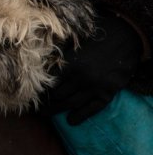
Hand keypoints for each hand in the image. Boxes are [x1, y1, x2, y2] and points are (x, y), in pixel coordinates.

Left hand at [41, 9, 142, 124]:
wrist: (126, 36)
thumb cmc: (97, 33)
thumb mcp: (74, 37)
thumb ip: (58, 47)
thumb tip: (37, 52)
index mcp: (70, 63)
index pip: (48, 81)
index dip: (37, 88)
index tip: (28, 92)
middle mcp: (81, 78)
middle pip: (57, 95)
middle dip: (44, 102)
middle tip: (34, 107)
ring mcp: (95, 87)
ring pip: (71, 103)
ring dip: (56, 110)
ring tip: (45, 114)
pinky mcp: (108, 92)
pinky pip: (93, 108)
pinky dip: (81, 116)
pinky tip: (71, 121)